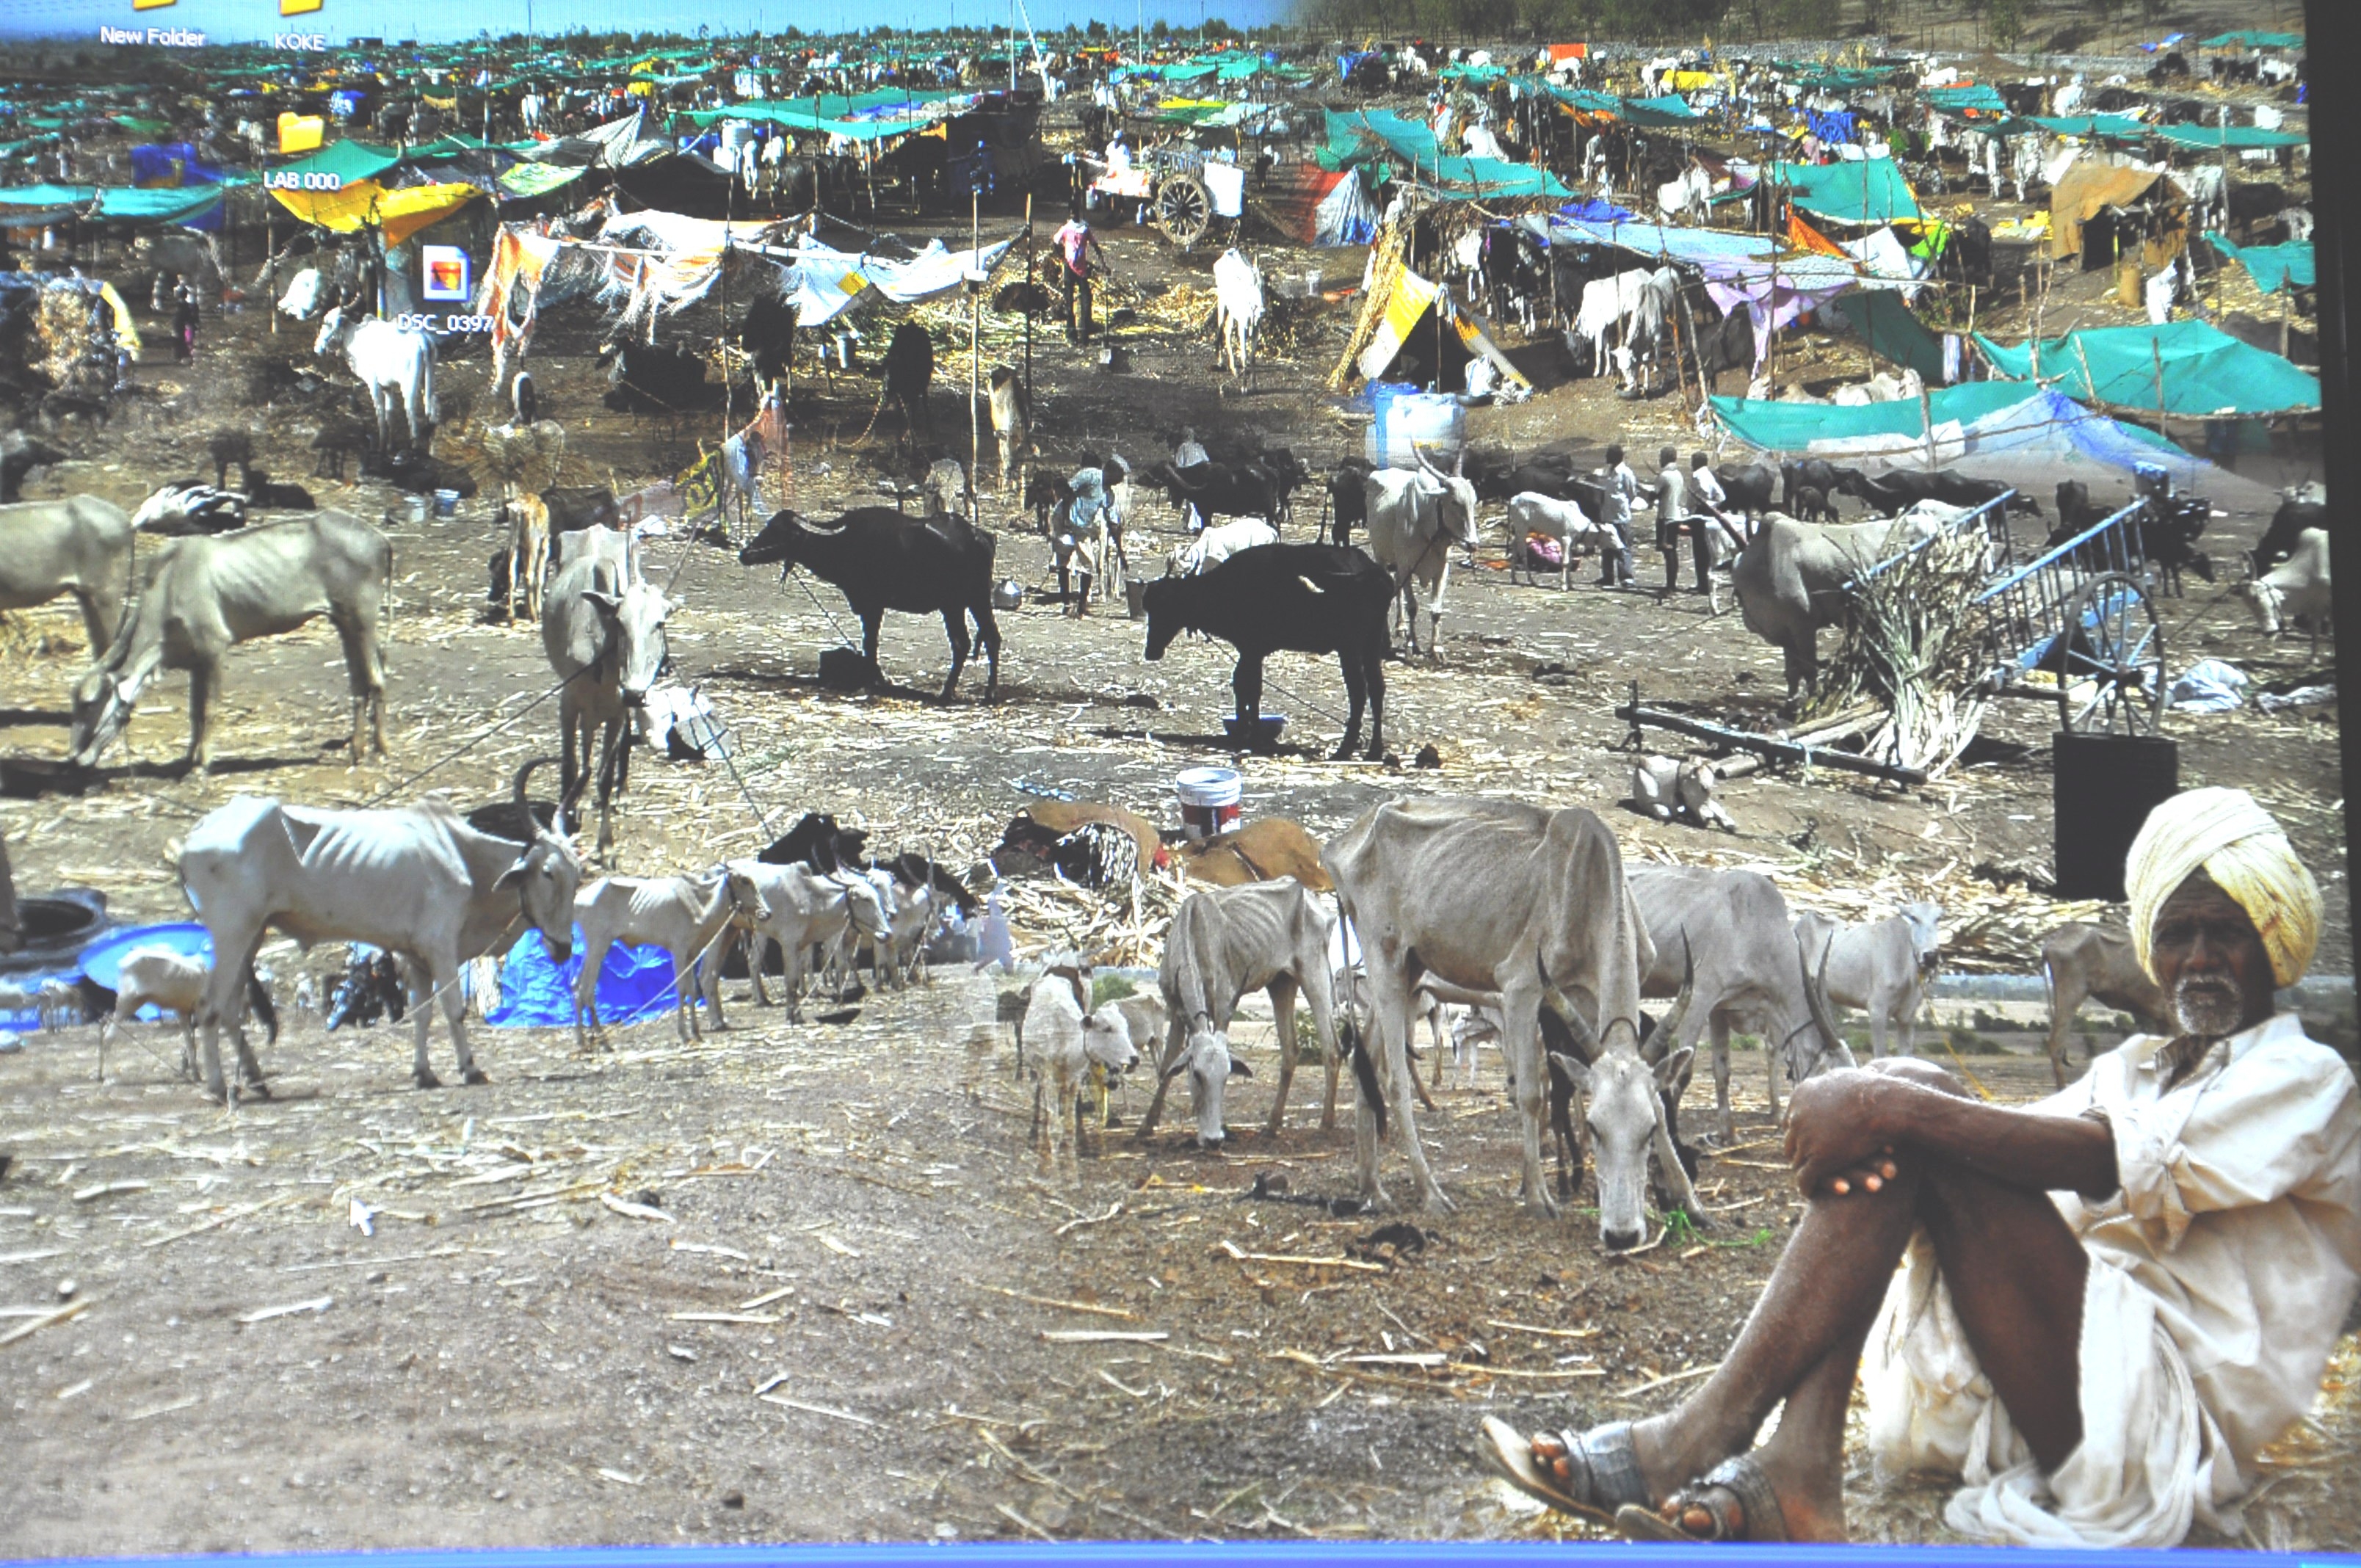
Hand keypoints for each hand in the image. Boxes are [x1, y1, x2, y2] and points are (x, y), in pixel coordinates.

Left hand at [1784, 1068, 1908, 1196]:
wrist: (1887, 1105)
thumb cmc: (1875, 1091)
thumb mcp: (1846, 1078)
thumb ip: (1833, 1081)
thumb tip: (1836, 1076)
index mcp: (1801, 1096)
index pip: (1792, 1122)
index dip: (1801, 1134)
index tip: (1811, 1143)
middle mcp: (1797, 1117)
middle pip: (1791, 1142)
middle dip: (1799, 1154)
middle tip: (1808, 1164)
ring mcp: (1806, 1139)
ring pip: (1798, 1162)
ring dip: (1807, 1172)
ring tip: (1812, 1181)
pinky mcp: (1818, 1159)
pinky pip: (1806, 1179)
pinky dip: (1808, 1187)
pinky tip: (1811, 1193)